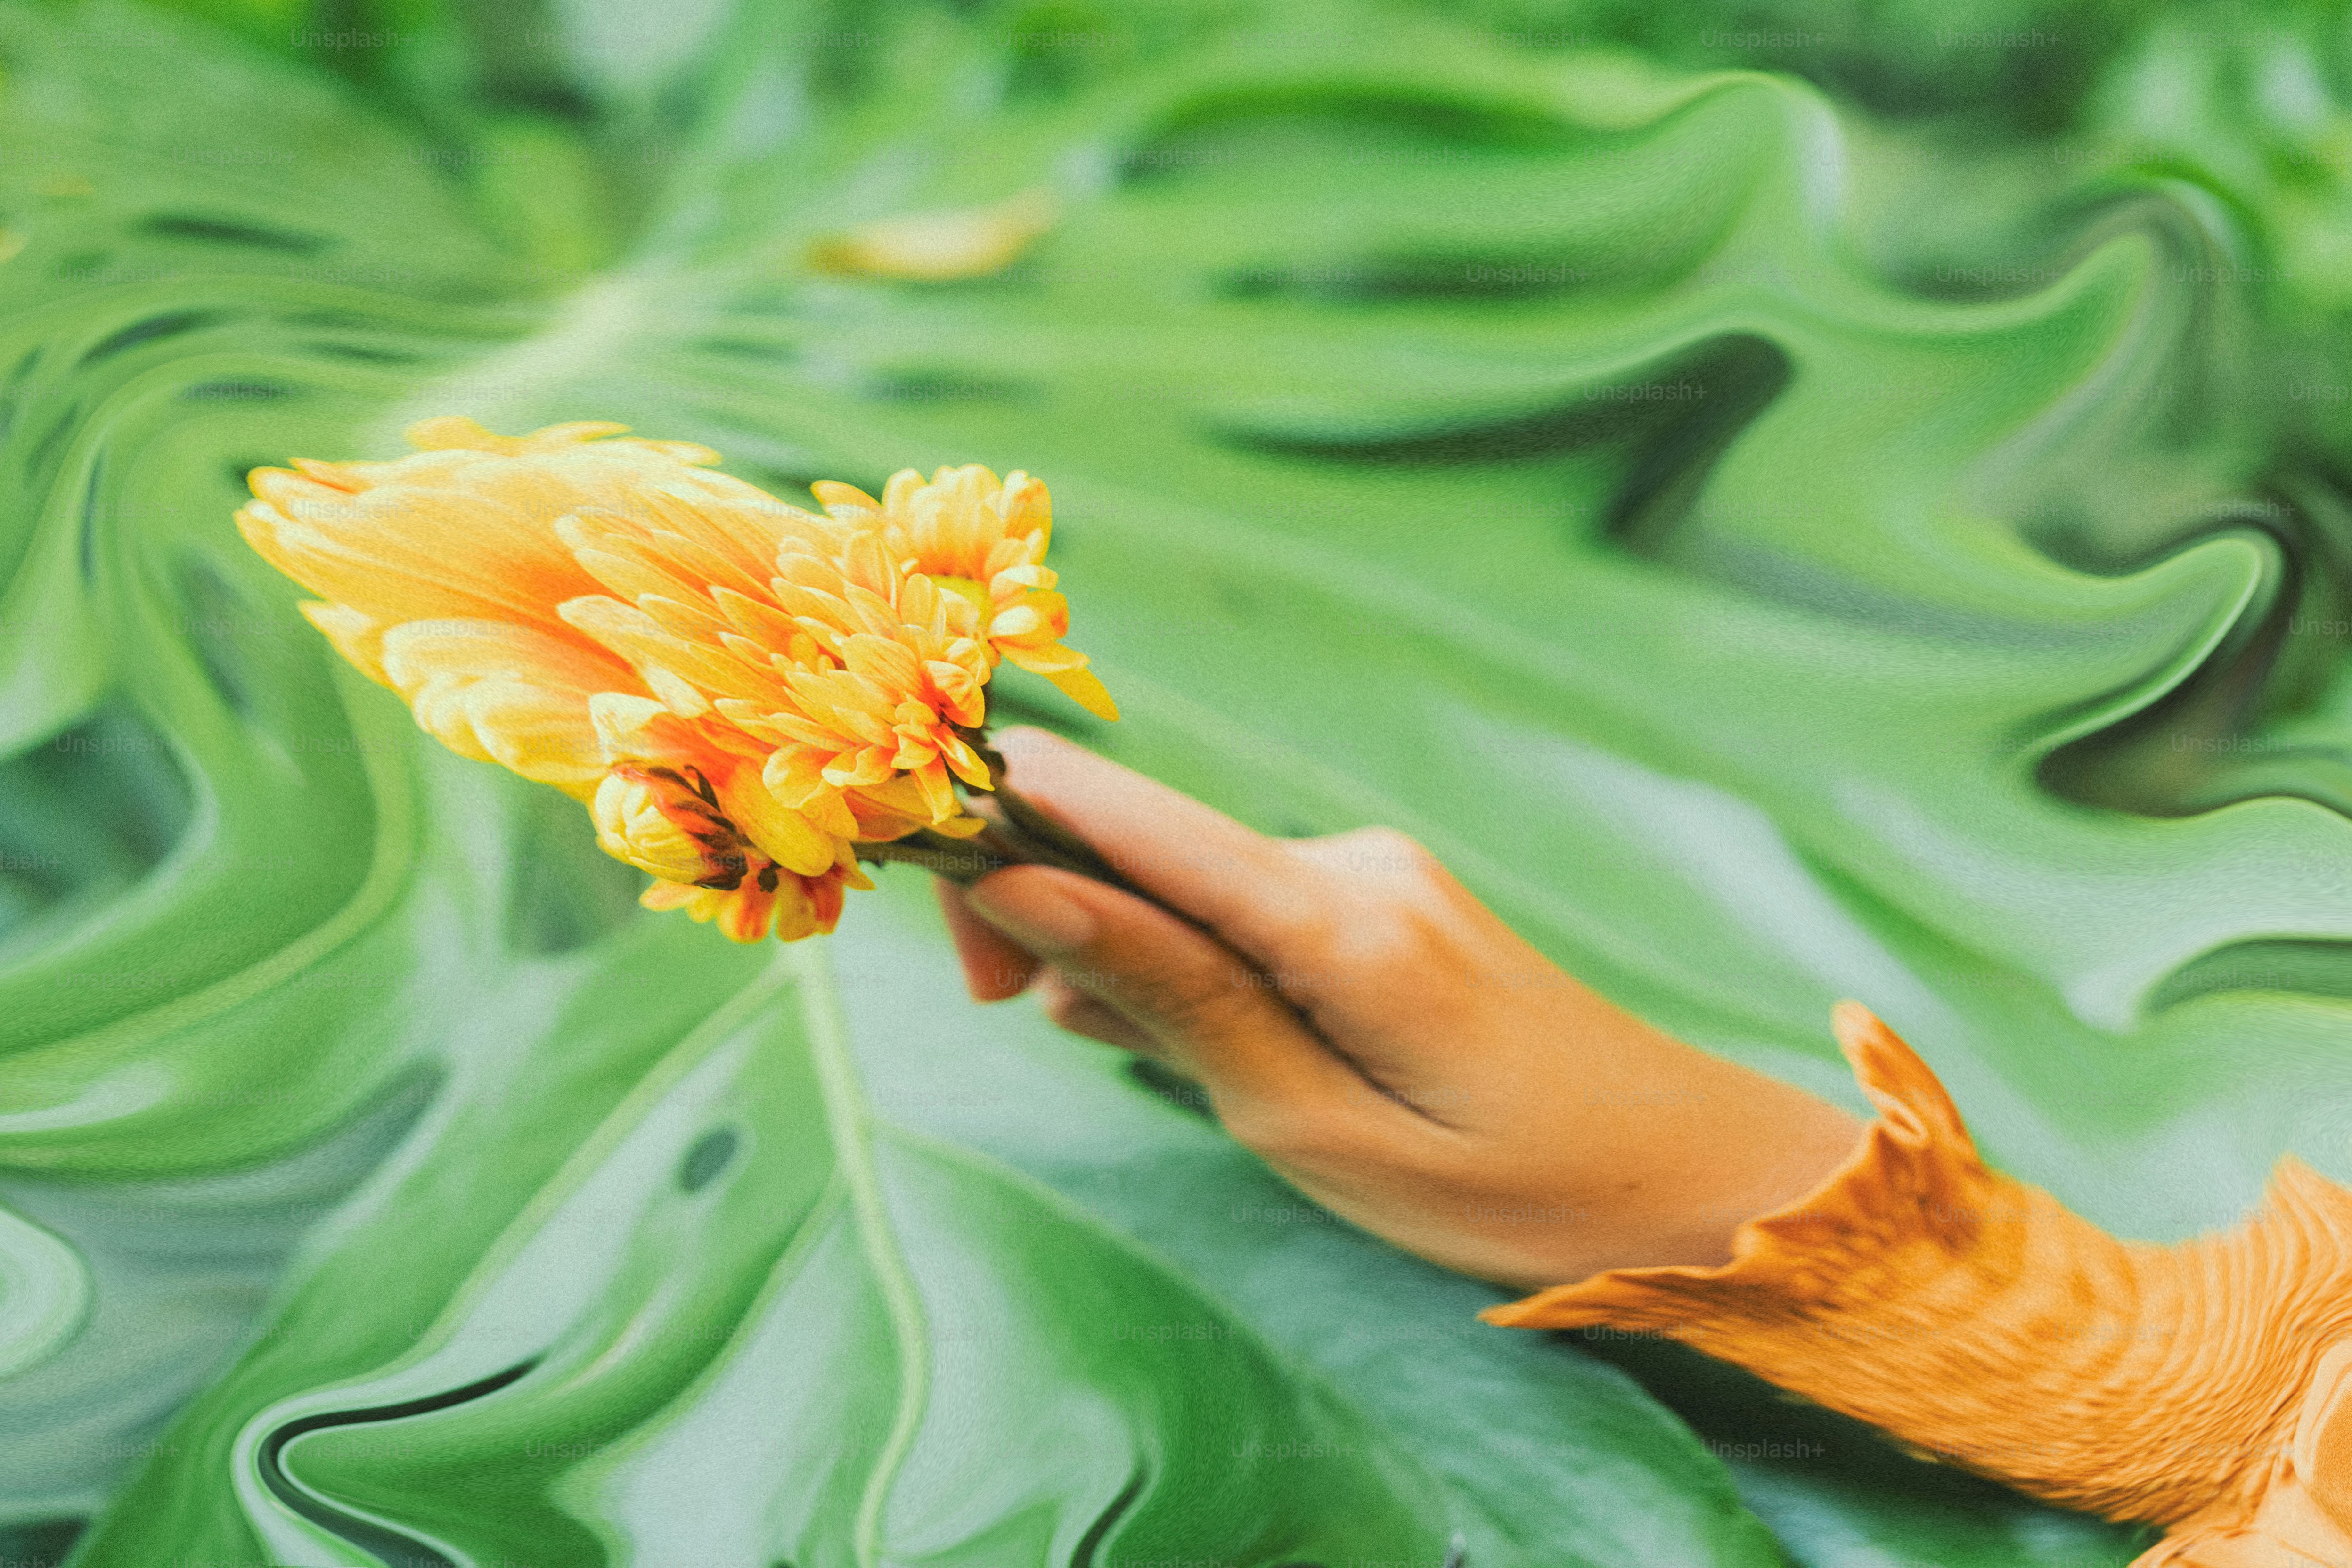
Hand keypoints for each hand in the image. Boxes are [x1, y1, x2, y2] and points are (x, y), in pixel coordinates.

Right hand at [936, 728, 1864, 1290]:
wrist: (1693, 1177)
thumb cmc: (1513, 1190)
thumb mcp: (1316, 1127)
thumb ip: (1172, 999)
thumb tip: (1032, 889)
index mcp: (1338, 916)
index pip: (1133, 819)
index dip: (1008, 821)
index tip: (913, 853)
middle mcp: (1353, 863)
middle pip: (1149, 850)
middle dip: (1060, 918)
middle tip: (1030, 1031)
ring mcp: (1376, 876)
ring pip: (1192, 891)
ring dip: (1136, 964)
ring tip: (1177, 1075)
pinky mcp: (1387, 905)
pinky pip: (1250, 915)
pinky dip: (1204, 974)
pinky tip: (1222, 1053)